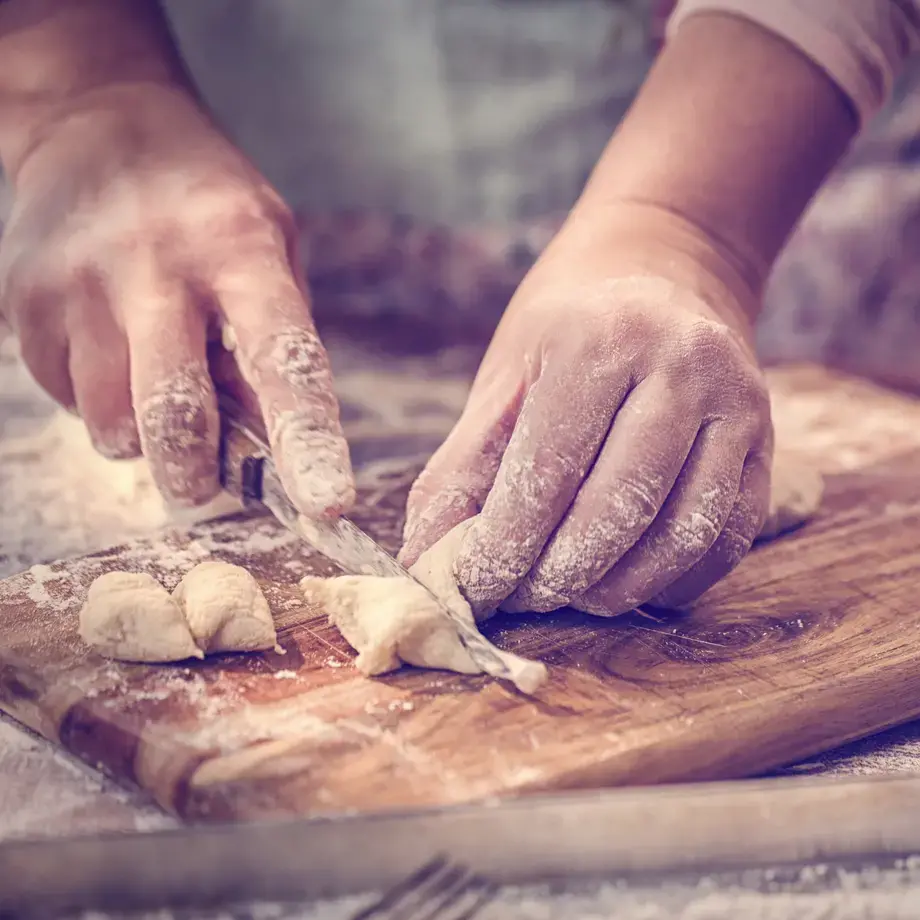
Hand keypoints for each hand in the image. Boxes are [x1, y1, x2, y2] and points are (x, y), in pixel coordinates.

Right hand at [0, 83, 352, 515]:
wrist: (95, 127)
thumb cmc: (209, 208)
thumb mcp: (271, 250)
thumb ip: (276, 343)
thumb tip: (273, 452)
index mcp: (241, 250)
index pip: (283, 361)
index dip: (307, 443)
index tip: (327, 509)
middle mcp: (157, 266)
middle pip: (173, 411)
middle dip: (192, 473)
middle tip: (201, 483)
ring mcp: (80, 284)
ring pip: (112, 423)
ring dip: (142, 433)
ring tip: (154, 378)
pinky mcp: (26, 302)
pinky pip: (68, 399)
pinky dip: (99, 400)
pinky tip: (112, 348)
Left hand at [400, 209, 772, 616]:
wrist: (665, 265)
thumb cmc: (570, 324)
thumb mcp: (506, 375)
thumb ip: (465, 468)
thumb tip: (428, 558)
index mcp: (600, 338)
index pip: (548, 472)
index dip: (506, 546)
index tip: (476, 588)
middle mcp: (681, 365)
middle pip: (620, 507)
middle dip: (561, 574)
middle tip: (523, 598)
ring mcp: (737, 402)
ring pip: (684, 532)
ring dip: (622, 587)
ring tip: (574, 597)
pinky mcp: (766, 439)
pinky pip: (731, 534)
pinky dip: (678, 578)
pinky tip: (635, 586)